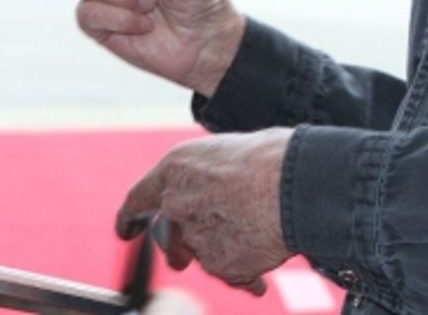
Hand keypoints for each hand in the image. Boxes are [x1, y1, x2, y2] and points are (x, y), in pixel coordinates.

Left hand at [117, 130, 292, 295]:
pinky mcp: (218, 265)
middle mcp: (176, 203)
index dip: (130, 218)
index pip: (137, 199)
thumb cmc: (273, 158)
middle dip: (177, 247)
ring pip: (201, 255)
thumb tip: (214, 193)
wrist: (298, 183)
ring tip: (255, 241)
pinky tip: (262, 270)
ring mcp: (195, 237)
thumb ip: (208, 177)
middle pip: (167, 235)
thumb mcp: (230, 154)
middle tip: (187, 255)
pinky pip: (229, 273)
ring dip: (220, 253)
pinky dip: (244, 273)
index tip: (128, 230)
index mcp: (176, 168)